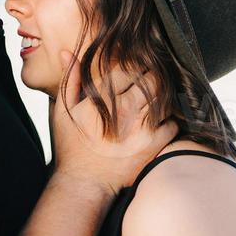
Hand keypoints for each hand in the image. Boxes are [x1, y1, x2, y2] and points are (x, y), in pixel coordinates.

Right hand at [51, 51, 177, 197]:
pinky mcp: (153, 146)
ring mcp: (141, 129)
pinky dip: (168, 120)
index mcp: (102, 100)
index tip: (132, 68)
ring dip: (161, 95)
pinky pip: (172, 123)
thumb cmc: (72, 146)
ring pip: (163, 98)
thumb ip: (70, 80)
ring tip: (151, 99)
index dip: (132, 64)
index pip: (127, 69)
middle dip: (150, 76)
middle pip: (150, 80)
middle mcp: (124, 112)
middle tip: (146, 80)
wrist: (84, 182)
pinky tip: (157, 121)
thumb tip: (69, 53)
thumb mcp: (63, 111)